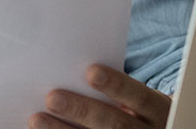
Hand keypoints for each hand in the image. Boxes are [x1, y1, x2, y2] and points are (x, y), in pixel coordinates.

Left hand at [28, 64, 170, 128]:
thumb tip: (71, 72)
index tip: (91, 72)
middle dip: (82, 111)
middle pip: (115, 124)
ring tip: (37, 120)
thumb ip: (115, 90)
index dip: (118, 85)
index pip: (140, 97)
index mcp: (158, 111)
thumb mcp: (138, 101)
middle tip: (52, 97)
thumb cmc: (137, 111)